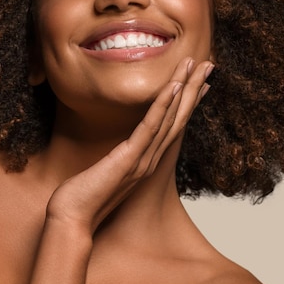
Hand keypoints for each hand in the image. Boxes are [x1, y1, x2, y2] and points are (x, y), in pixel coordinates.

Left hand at [44, 57, 213, 233]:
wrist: (73, 219)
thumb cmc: (85, 195)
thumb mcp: (108, 170)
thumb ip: (119, 158)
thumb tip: (120, 148)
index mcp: (147, 159)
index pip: (173, 125)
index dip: (188, 102)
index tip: (201, 83)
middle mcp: (151, 158)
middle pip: (179, 118)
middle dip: (194, 89)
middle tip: (210, 64)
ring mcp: (143, 159)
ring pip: (170, 118)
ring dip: (184, 88)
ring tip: (196, 65)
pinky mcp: (129, 158)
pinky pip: (150, 127)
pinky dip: (163, 105)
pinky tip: (173, 86)